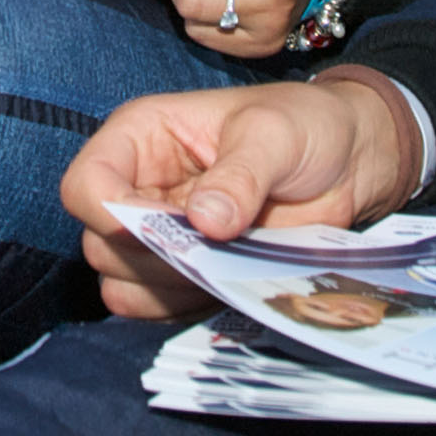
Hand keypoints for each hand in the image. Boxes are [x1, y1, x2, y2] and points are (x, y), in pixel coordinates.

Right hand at [58, 76, 418, 318]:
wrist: (349, 162)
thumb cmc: (306, 126)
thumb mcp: (275, 135)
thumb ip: (240, 175)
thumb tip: (206, 223)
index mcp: (140, 137)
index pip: (87, 185)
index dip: (110, 215)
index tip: (165, 228)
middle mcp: (138, 188)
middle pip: (99, 245)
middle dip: (153, 258)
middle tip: (216, 247)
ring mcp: (160, 236)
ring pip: (122, 285)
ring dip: (171, 287)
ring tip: (229, 263)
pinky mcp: (185, 273)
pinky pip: (158, 309)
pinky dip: (187, 307)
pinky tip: (230, 282)